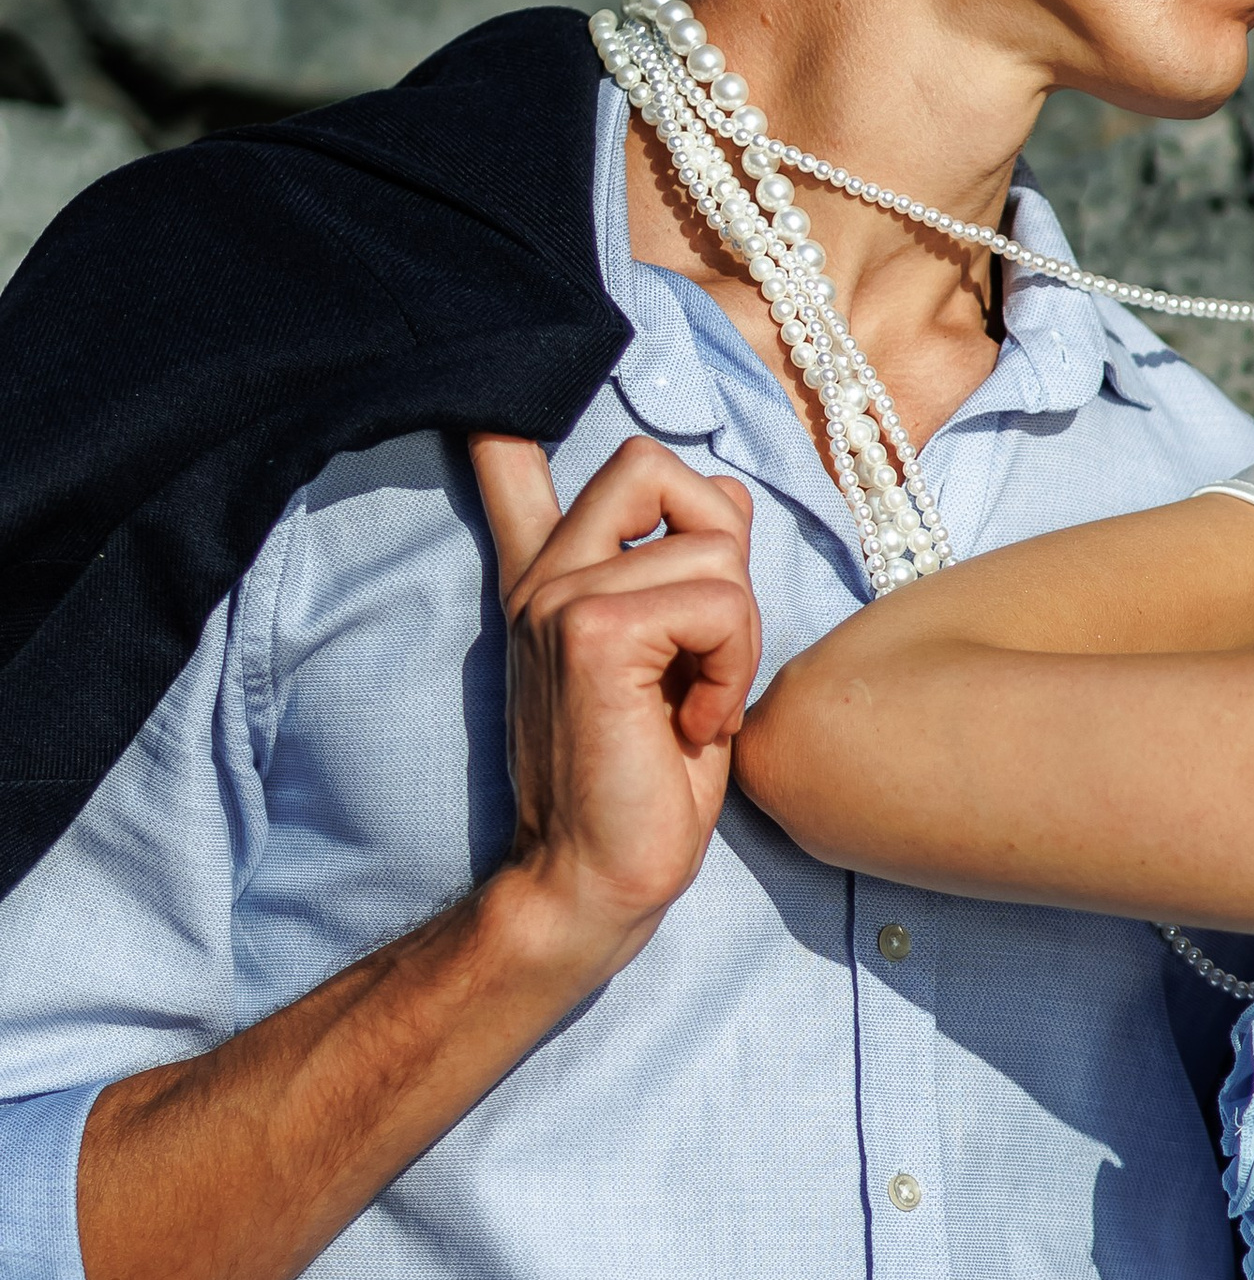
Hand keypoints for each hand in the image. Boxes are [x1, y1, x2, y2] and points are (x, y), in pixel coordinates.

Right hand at [469, 433, 761, 973]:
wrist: (597, 877)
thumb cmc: (645, 782)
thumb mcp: (677, 660)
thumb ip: (686, 571)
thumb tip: (723, 485)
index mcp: (551, 582)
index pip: (511, 466)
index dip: (511, 420)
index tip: (489, 402)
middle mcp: (544, 578)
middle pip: (655, 466)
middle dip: (720, 545)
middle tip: (703, 647)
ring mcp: (559, 597)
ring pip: (715, 548)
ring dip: (737, 636)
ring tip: (693, 703)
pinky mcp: (592, 633)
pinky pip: (718, 600)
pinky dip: (730, 666)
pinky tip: (690, 722)